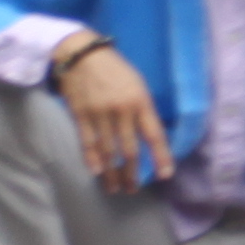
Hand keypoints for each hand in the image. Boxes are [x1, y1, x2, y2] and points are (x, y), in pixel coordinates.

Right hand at [54, 38, 172, 191]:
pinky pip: (87, 141)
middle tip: (133, 189)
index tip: (164, 175)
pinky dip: (91, 159)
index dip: (161, 157)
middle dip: (131, 172)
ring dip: (112, 172)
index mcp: (140, 101)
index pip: (154, 135)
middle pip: (128, 149)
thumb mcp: (137, 84)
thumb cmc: (114, 69)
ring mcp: (99, 113)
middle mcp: (121, 110)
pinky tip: (96, 172)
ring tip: (115, 187)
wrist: (81, 54)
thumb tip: (147, 135)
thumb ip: (143, 109)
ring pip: (107, 150)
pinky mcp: (80, 114)